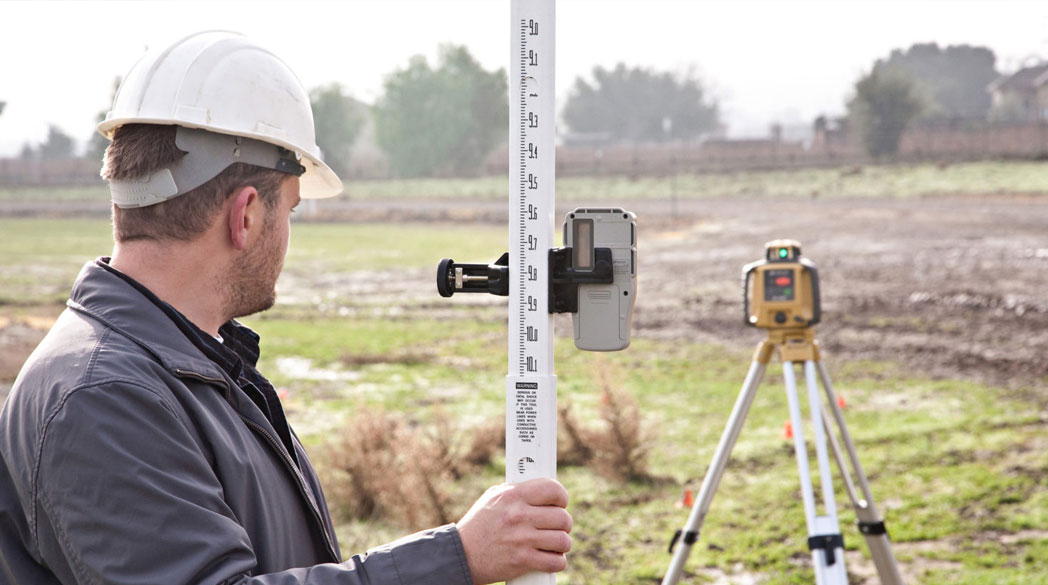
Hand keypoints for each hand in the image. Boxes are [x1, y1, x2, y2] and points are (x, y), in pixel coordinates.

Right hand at [456, 478, 572, 584]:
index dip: (561, 497)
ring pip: (562, 540)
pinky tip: (551, 558)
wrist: (462, 554)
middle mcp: (519, 516)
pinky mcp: (522, 561)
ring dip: (562, 543)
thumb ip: (517, 491)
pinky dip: (557, 562)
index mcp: (513, 496)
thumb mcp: (493, 498)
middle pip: (562, 517)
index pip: (552, 489)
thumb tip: (541, 488)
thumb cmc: (479, 524)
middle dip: (564, 523)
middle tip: (558, 526)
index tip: (560, 503)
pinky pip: (555, 562)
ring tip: (555, 543)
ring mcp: (522, 539)